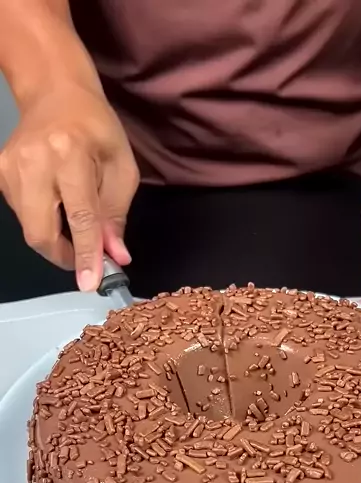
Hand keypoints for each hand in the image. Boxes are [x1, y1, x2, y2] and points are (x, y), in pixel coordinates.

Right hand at [0, 85, 138, 290]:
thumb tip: (115, 256)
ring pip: (30, 228)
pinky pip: (22, 215)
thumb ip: (116, 215)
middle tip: (86, 258)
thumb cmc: (96, 129)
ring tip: (74, 221)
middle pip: (41, 232)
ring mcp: (9, 167)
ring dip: (55, 238)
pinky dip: (43, 222)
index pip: (79, 217)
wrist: (55, 93)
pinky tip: (55, 203)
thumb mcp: (121, 168)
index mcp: (68, 153)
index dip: (86, 254)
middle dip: (65, 255)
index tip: (91, 283)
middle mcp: (33, 161)